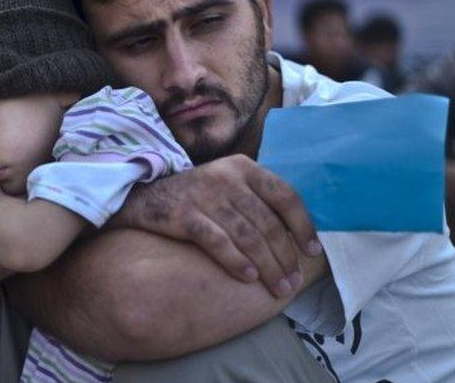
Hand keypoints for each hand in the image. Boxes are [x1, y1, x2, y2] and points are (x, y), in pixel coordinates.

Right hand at [114, 154, 320, 296]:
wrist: (142, 196)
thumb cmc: (196, 197)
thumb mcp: (227, 185)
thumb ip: (257, 199)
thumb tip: (296, 234)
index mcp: (243, 167)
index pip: (284, 196)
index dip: (302, 226)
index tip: (312, 252)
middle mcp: (226, 177)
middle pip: (267, 222)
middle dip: (285, 257)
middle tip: (293, 282)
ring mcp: (204, 195)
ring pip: (247, 235)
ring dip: (267, 266)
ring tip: (277, 287)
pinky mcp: (183, 214)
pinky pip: (217, 242)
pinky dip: (236, 261)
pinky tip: (248, 277)